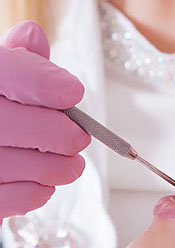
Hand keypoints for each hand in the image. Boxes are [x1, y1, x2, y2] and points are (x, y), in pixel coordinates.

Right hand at [0, 21, 90, 224]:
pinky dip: (36, 193)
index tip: (73, 93)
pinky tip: (44, 184)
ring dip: (60, 168)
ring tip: (72, 166)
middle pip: (28, 126)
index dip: (47, 84)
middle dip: (66, 135)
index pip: (10, 74)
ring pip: (26, 166)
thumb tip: (33, 37)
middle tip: (80, 138)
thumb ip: (16, 63)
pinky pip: (11, 199)